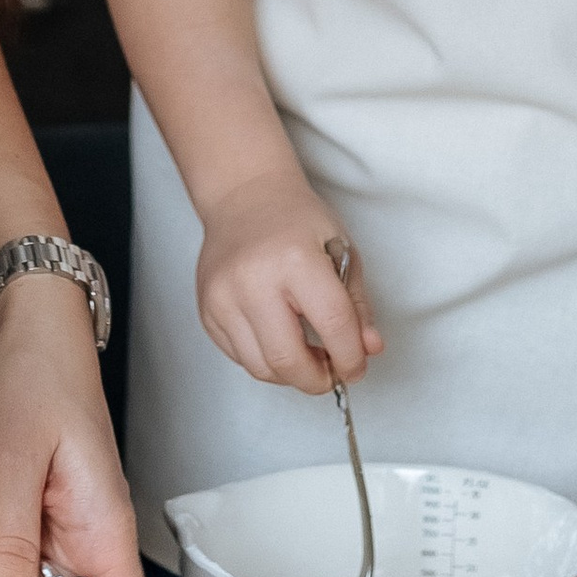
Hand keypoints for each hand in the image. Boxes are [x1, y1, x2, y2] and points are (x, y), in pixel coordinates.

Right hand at [193, 169, 380, 393]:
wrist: (244, 197)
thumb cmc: (295, 220)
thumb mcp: (342, 251)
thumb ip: (357, 306)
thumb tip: (369, 349)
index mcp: (295, 260)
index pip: (332, 326)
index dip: (351, 357)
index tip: (357, 367)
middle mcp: (253, 281)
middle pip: (288, 360)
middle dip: (317, 379)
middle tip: (331, 371)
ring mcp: (222, 297)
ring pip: (260, 368)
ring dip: (291, 374)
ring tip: (306, 354)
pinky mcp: (207, 310)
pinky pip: (239, 357)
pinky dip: (265, 359)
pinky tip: (279, 338)